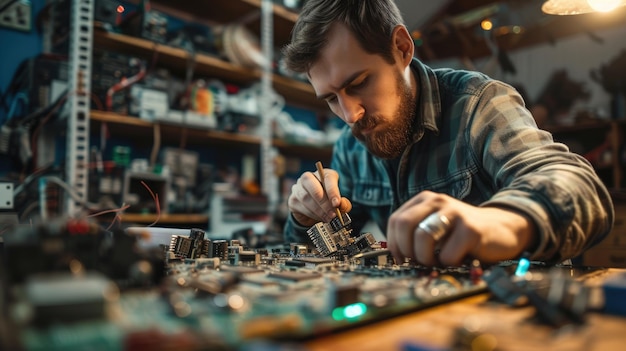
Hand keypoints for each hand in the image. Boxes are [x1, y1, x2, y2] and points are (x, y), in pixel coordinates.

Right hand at [287, 167, 351, 226]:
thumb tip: (341, 205)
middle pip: (311, 183)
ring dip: (318, 210)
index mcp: (323, 174)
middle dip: (323, 201)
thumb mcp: (339, 203)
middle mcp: (308, 177)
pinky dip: (311, 214)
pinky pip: (300, 206)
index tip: (337, 203)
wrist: (314, 213)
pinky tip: (319, 218)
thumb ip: (343, 204)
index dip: (332, 191)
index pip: (327, 178)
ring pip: (305, 197)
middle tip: (332, 214)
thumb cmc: (329, 203)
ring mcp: (298, 188)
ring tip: (328, 218)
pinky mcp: (292, 199)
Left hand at [386, 191, 536, 265]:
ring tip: (437, 262)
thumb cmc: (463, 233)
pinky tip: (457, 259)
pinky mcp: (470, 230)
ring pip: (422, 238)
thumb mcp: (436, 226)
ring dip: (425, 259)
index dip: (394, 244)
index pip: (395, 221)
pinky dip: (448, 263)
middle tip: (417, 262)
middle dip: (407, 250)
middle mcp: (437, 202)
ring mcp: (455, 213)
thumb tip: (396, 256)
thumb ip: (416, 233)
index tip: (401, 259)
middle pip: (404, 226)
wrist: (503, 228)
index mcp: (425, 200)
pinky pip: (447, 254)